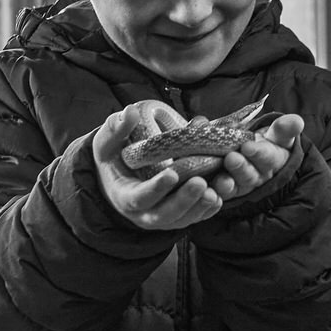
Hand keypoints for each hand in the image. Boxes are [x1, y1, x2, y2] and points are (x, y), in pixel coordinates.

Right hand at [93, 104, 221, 229]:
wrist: (122, 177)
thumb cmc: (114, 157)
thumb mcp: (108, 142)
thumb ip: (116, 128)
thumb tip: (130, 111)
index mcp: (125, 197)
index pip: (140, 197)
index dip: (155, 188)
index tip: (172, 174)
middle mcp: (145, 214)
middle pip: (165, 213)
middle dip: (184, 199)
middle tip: (201, 182)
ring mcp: (164, 218)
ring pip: (184, 218)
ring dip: (201, 205)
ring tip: (217, 188)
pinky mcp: (180, 216)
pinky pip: (196, 215)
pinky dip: (210, 207)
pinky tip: (223, 191)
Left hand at [206, 113, 304, 200]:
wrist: (252, 154)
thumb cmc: (265, 142)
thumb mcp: (277, 134)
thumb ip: (285, 128)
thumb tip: (297, 121)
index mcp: (271, 159)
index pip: (267, 157)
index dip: (258, 153)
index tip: (248, 146)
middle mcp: (257, 175)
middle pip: (249, 174)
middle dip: (240, 167)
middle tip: (231, 158)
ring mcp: (241, 185)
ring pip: (234, 186)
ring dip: (227, 183)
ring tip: (220, 179)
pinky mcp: (226, 191)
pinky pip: (220, 194)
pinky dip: (213, 192)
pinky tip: (207, 189)